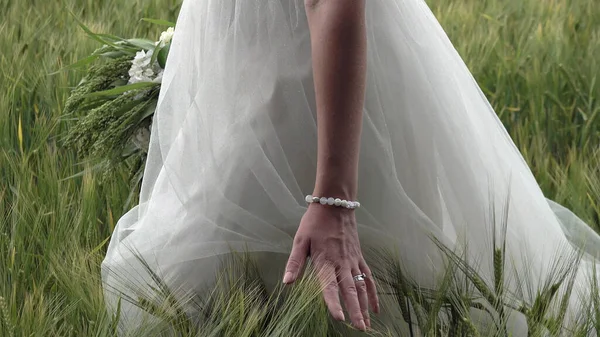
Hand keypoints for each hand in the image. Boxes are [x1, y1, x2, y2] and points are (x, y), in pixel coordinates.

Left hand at [283, 203, 379, 330]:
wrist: (335, 204)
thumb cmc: (315, 222)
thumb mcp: (300, 240)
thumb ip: (295, 262)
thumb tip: (287, 282)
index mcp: (325, 260)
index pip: (329, 285)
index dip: (333, 302)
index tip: (338, 317)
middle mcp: (341, 262)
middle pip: (350, 289)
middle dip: (354, 310)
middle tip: (359, 328)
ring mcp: (352, 260)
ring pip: (361, 286)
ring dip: (364, 306)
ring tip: (366, 324)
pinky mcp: (359, 257)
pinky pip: (368, 277)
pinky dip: (372, 293)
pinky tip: (374, 307)